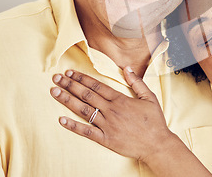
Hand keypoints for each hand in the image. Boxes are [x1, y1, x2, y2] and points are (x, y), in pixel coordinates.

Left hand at [50, 68, 174, 162]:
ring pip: (83, 110)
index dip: (82, 78)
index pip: (97, 85)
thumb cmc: (154, 121)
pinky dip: (73, 125)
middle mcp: (111, 111)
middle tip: (56, 78)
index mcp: (121, 99)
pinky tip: (61, 119)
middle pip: (86, 95)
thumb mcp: (149, 97)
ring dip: (67, 100)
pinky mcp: (105, 139)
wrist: (156, 144)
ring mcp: (107, 125)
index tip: (70, 72)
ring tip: (54, 92)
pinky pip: (86, 131)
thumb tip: (127, 68)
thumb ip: (137, 82)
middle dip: (70, 85)